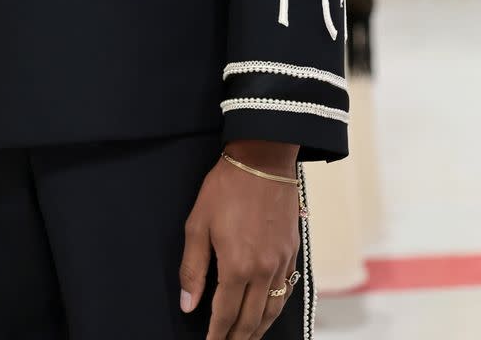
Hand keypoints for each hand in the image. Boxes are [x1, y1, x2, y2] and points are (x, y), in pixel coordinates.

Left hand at [181, 145, 300, 339]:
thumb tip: (188, 304)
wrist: (263, 159)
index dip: (217, 334)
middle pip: (252, 319)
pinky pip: (286, 290)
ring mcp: (282, 262)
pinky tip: (268, 311)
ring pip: (272, 310)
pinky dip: (276, 308)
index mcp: (237, 266)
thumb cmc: (226, 187)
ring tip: (247, 339)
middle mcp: (263, 270)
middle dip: (238, 338)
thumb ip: (192, 268)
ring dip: (259, 329)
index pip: (226, 314)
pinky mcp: (293, 251)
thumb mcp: (198, 223)